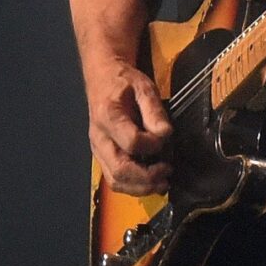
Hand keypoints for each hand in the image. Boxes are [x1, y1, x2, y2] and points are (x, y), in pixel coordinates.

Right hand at [87, 63, 172, 195]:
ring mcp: (98, 149)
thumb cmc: (123, 81)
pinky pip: (114, 179)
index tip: (166, 137)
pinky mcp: (101, 156)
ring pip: (115, 181)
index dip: (152, 145)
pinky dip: (133, 186)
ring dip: (140, 188)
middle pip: (119, 170)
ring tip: (162, 183)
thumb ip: (154, 111)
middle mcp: (99, 137)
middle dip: (146, 178)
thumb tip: (165, 134)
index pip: (131, 142)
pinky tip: (151, 182)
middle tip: (167, 172)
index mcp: (108, 116)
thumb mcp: (143, 87)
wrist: (102, 78)